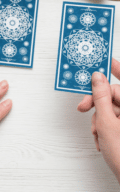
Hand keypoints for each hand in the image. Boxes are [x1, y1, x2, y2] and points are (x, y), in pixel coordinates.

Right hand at [77, 58, 119, 182]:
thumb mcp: (107, 122)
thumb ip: (100, 97)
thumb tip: (97, 78)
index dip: (114, 68)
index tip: (105, 59)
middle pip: (112, 95)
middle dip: (96, 103)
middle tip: (83, 107)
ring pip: (110, 108)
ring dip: (98, 119)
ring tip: (97, 133)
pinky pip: (112, 119)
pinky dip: (103, 126)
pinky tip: (102, 137)